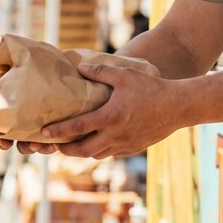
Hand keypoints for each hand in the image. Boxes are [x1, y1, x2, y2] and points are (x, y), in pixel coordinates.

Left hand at [17, 62, 186, 158]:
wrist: (178, 106)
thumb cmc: (151, 88)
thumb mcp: (125, 76)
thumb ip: (101, 71)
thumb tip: (80, 68)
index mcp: (109, 117)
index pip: (77, 127)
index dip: (58, 131)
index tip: (43, 132)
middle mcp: (115, 135)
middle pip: (83, 150)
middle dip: (66, 150)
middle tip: (55, 145)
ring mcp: (125, 144)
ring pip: (97, 155)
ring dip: (83, 152)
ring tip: (72, 147)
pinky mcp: (134, 148)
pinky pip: (111, 153)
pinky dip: (100, 151)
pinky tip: (97, 143)